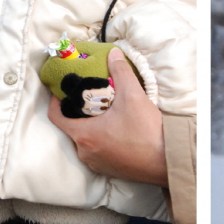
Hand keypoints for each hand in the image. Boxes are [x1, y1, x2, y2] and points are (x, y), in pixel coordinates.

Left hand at [47, 48, 166, 184]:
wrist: (167, 161)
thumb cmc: (146, 130)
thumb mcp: (132, 95)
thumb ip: (120, 71)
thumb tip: (113, 53)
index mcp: (84, 135)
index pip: (56, 117)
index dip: (56, 101)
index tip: (62, 89)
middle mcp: (85, 152)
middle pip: (71, 127)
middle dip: (77, 110)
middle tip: (88, 94)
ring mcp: (96, 164)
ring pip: (84, 139)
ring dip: (90, 124)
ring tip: (103, 108)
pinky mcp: (108, 170)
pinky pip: (96, 150)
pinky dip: (100, 137)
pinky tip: (115, 126)